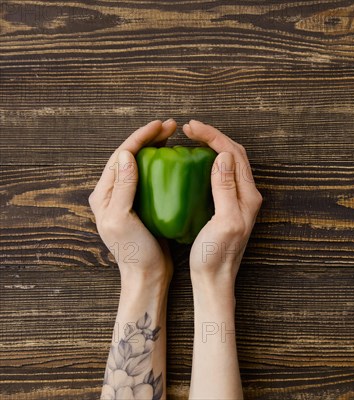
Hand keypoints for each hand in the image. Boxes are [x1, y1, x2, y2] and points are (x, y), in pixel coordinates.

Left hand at [89, 119, 176, 283]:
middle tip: (172, 126)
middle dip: (149, 137)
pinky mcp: (143, 206)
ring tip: (173, 137)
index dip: (140, 137)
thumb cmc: (134, 252)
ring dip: (155, 148)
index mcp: (104, 194)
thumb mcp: (122, 219)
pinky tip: (176, 162)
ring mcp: (128, 199)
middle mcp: (113, 193)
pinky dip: (162, 165)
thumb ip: (122, 188)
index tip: (161, 125)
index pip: (121, 155)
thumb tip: (125, 155)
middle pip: (130, 156)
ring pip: (141, 164)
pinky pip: (151, 178)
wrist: (146, 276)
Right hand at [182, 120, 261, 289]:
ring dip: (213, 146)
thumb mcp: (224, 221)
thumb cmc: (217, 256)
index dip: (214, 136)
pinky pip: (221, 175)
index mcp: (248, 196)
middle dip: (213, 136)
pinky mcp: (227, 207)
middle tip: (189, 128)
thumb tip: (224, 155)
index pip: (234, 154)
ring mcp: (238, 201)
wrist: (214, 281)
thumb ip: (226, 188)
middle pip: (234, 154)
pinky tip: (194, 163)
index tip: (191, 128)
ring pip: (229, 163)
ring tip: (192, 139)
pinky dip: (209, 162)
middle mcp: (247, 195)